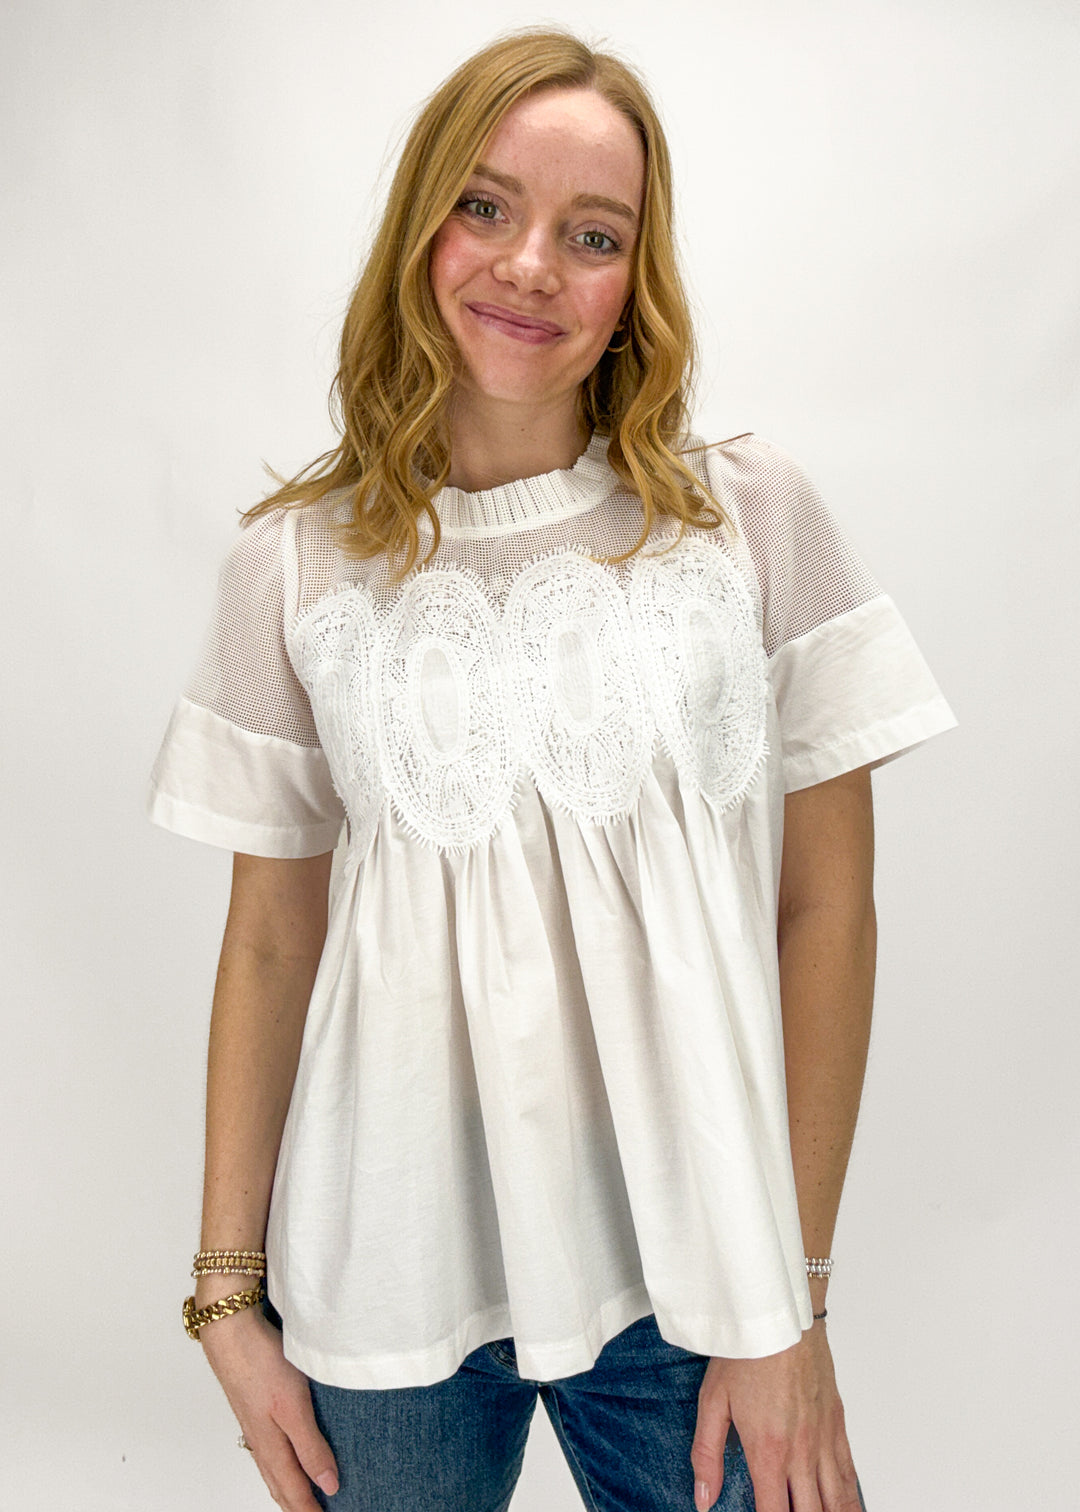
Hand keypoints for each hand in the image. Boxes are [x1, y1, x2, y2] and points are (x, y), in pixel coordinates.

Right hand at [198, 1304, 339, 1509]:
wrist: (230, 1329)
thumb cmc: (260, 1363)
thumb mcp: (293, 1406)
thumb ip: (310, 1446)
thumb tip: (328, 1485)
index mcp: (270, 1444)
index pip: (293, 1488)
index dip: (309, 1509)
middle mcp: (259, 1438)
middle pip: (279, 1483)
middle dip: (296, 1504)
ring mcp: (254, 1422)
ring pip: (272, 1466)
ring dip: (287, 1485)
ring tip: (300, 1496)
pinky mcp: (253, 1405)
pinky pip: (267, 1447)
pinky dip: (279, 1462)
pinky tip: (283, 1454)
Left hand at [690, 1322, 860, 1511]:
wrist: (782, 1316)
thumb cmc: (747, 1353)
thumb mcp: (713, 1403)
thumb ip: (707, 1455)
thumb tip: (703, 1497)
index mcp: (768, 1452)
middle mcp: (801, 1453)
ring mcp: (823, 1440)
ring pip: (838, 1500)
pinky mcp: (837, 1424)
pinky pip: (849, 1472)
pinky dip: (850, 1498)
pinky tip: (846, 1506)